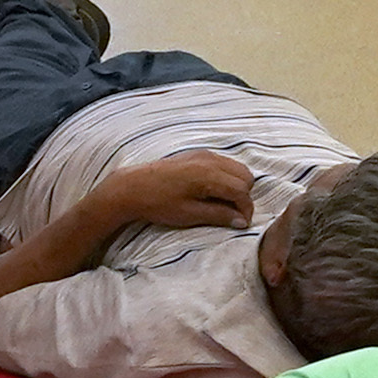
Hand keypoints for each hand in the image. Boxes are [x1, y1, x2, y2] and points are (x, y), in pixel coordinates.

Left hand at [101, 151, 256, 232]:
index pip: (242, 191)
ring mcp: (203, 154)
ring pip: (236, 167)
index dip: (245, 209)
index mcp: (208, 175)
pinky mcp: (196, 154)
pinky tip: (211, 191)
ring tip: (222, 203)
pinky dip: (225, 176)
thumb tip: (241, 221)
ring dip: (236, 185)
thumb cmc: (158, 203)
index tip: (241, 224)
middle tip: (231, 213)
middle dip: (243, 196)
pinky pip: (223, 162)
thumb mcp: (189, 214)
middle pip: (245, 176)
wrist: (132, 187)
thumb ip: (219, 215)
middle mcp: (209, 160)